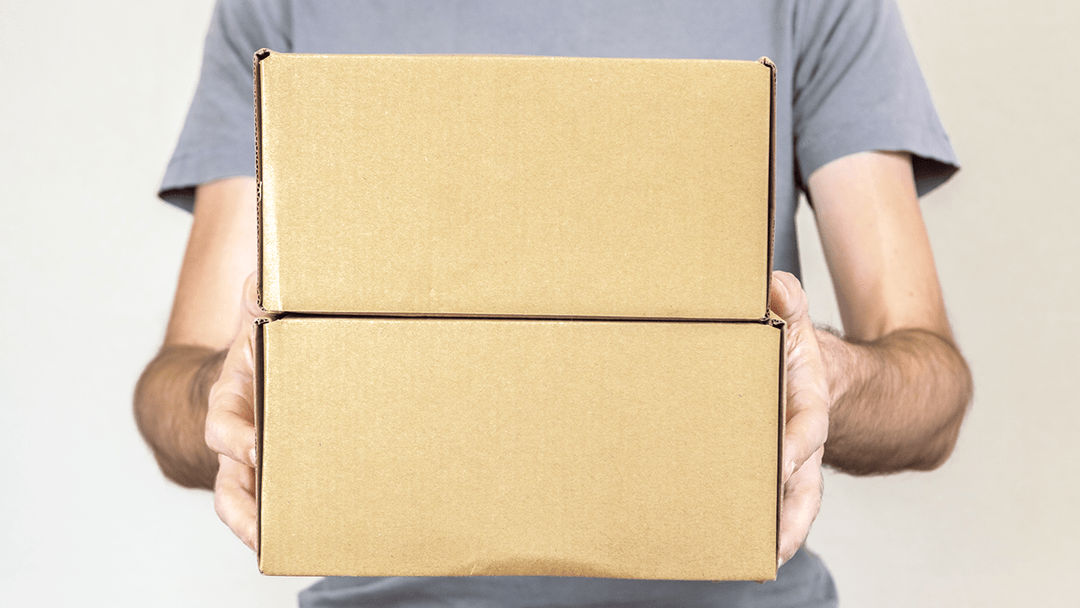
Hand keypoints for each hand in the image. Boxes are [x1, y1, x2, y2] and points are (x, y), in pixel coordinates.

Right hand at [205, 273, 261, 550]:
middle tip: (263, 521)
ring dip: (254, 527)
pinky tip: (304, 545)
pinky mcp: (271, 473)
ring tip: (275, 548)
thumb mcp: (258, 319)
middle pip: (227, 477)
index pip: (222, 422)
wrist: (246, 368)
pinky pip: (265, 507)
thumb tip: (265, 274)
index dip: (234, 437)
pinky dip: (273, 526)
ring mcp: (250, 461)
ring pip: (240, 502)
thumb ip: (262, 298)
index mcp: (230, 396)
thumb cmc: (257, 345)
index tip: (251, 447)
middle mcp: (234, 436)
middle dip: (243, 500)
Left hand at [770, 271, 830, 568]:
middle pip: (806, 485)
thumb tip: (773, 287)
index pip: (805, 427)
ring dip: (777, 531)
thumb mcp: (796, 320)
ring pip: (790, 502)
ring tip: (758, 562)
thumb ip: (788, 302)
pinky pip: (769, 499)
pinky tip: (729, 546)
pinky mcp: (773, 470)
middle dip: (794, 516)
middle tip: (777, 545)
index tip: (782, 461)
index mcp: (809, 402)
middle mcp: (803, 439)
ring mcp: (790, 460)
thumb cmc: (802, 349)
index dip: (794, 445)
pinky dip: (758, 522)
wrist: (832, 376)